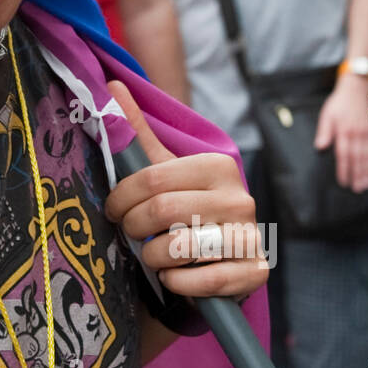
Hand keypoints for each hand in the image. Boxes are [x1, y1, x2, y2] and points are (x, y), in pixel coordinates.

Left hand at [103, 81, 267, 300]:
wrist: (216, 262)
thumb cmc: (182, 212)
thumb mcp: (162, 172)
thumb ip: (138, 133)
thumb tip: (112, 85)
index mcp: (217, 167)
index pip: (152, 178)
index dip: (121, 197)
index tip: (112, 210)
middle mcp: (241, 198)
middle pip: (161, 211)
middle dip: (132, 227)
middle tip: (128, 233)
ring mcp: (251, 236)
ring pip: (178, 247)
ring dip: (152, 256)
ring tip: (152, 254)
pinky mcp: (255, 273)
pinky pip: (202, 281)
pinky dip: (176, 282)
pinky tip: (173, 276)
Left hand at [315, 74, 367, 191]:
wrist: (355, 89)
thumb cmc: (339, 104)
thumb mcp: (327, 115)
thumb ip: (324, 132)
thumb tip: (320, 147)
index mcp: (343, 131)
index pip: (344, 154)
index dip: (344, 169)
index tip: (343, 182)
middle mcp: (357, 134)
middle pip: (358, 158)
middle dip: (357, 175)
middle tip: (357, 189)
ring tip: (367, 184)